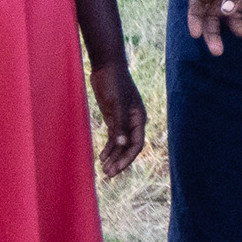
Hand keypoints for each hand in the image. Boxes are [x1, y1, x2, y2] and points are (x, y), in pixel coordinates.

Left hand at [92, 59, 148, 176]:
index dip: (127, 158)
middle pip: (128, 147)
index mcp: (139, 119)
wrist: (106, 67)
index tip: (116, 169)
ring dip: (113, 157)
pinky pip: (113, 137)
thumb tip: (121, 144)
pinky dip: (108, 147)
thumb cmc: (114, 83)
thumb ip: (120, 124)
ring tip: (104, 170)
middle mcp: (133, 122)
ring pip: (120, 144)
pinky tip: (102, 157)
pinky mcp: (113, 118)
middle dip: (119, 161)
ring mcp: (123, 120)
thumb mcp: (116, 104)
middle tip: (108, 174)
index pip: (136, 145)